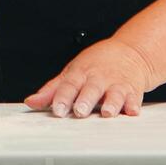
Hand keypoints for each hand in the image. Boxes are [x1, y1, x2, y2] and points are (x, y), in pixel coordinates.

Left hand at [24, 38, 153, 117]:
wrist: (130, 52)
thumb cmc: (97, 64)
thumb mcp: (72, 72)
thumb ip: (52, 90)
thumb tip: (31, 101)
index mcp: (81, 74)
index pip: (69, 85)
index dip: (62, 98)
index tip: (57, 110)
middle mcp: (98, 78)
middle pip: (91, 89)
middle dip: (86, 100)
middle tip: (80, 111)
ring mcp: (116, 84)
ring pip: (114, 94)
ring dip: (111, 103)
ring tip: (107, 113)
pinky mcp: (133, 90)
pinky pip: (134, 98)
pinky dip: (134, 105)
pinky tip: (131, 111)